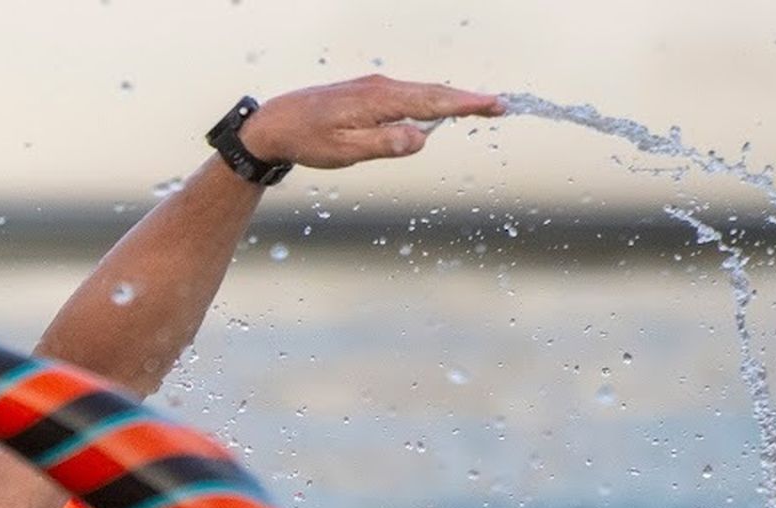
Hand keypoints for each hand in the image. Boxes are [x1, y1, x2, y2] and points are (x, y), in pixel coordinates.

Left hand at [239, 74, 503, 168]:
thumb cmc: (307, 139)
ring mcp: (375, 88)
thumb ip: (384, 145)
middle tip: (499, 106)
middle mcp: (382, 88)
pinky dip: (426, 102)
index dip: (468, 104)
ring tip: (476, 109)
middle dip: (467, 100)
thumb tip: (421, 138)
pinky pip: (406, 96)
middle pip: (434, 93)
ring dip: (448, 102)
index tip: (496, 105)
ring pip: (420, 95)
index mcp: (380, 101)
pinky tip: (432, 114)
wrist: (276, 123)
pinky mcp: (368, 94)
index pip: (434, 101)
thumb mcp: (345, 150)